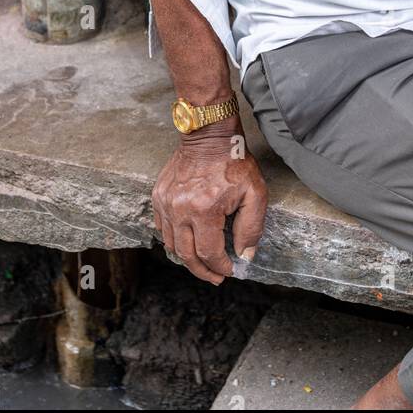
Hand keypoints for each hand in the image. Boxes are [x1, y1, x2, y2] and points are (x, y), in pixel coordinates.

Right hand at [151, 122, 267, 284]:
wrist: (209, 136)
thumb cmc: (234, 163)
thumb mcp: (255, 193)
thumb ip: (251, 227)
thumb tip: (245, 255)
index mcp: (204, 210)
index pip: (209, 253)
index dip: (220, 267)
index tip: (229, 271)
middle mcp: (180, 209)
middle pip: (187, 255)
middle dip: (202, 271)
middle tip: (215, 277)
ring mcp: (166, 203)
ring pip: (172, 245)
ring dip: (187, 258)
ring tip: (203, 263)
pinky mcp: (158, 196)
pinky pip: (162, 228)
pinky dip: (174, 240)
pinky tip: (187, 241)